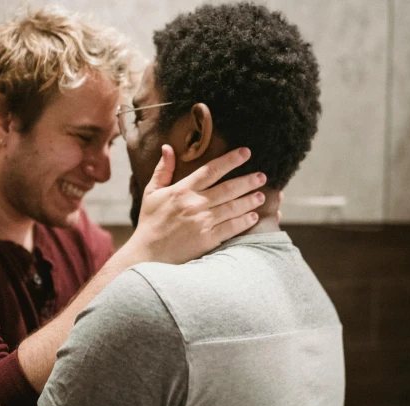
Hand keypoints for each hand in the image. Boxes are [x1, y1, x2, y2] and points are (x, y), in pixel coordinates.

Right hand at [125, 145, 265, 264]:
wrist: (147, 254)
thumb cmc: (150, 223)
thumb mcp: (151, 193)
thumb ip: (162, 170)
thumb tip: (168, 147)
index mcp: (182, 190)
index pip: (211, 170)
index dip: (231, 160)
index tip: (246, 153)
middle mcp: (194, 204)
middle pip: (228, 188)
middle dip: (248, 181)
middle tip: (262, 176)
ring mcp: (201, 222)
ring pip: (233, 207)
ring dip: (250, 200)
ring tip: (262, 195)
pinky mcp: (206, 240)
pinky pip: (230, 228)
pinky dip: (244, 221)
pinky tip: (253, 216)